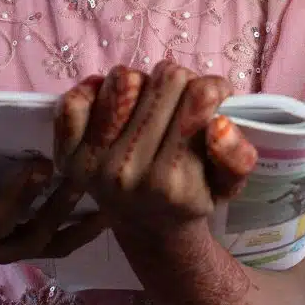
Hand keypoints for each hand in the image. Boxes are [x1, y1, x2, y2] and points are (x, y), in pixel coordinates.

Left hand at [53, 63, 259, 233]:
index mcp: (172, 181)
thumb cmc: (193, 196)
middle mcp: (128, 172)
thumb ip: (237, 157)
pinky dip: (94, 91)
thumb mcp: (228, 186)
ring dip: (142, 83)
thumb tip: (220, 125)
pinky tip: (114, 106)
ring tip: (148, 103)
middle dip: (181, 83)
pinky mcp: (67, 156)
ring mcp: (92, 164)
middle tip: (180, 103)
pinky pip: (73, 101)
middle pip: (167, 79)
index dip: (213, 88)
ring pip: (124, 80)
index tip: (214, 100)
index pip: (199, 97)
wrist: (148, 226)